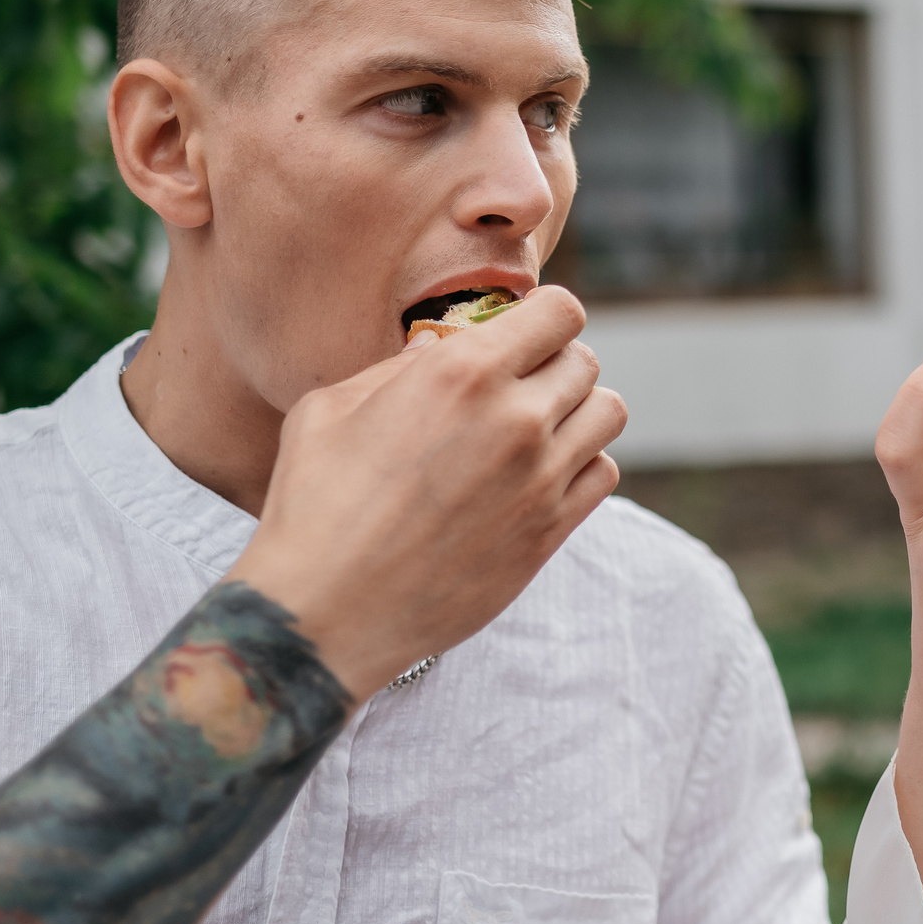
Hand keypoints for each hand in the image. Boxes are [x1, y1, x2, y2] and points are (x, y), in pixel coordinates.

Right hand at [226, 285, 625, 700]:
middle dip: (554, 364)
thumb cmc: (314, 504)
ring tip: (537, 428)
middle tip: (516, 387)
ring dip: (578, 411)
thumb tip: (438, 348)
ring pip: (608, 413)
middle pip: (586, 362)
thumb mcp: (332, 410)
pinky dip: (582, 465)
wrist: (326, 611)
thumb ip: (396, 369)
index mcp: (463, 371)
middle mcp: (515, 418)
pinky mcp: (549, 531)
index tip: (523, 335)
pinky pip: (603, 473)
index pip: (561, 312)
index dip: (545, 318)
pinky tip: (539, 475)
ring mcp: (540, 478)